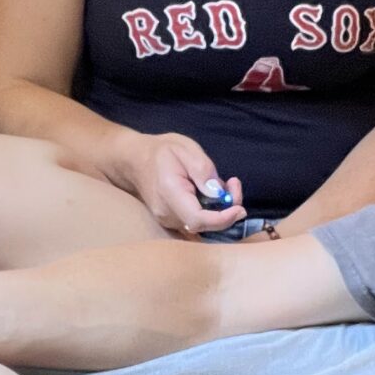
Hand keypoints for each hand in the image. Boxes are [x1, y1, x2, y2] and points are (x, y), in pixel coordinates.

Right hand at [108, 131, 245, 236]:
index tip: (239, 208)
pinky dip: (211, 212)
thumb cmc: (161, 151)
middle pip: (204, 225)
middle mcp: (167, 213)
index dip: (222, 219)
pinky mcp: (172, 221)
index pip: (197, 219)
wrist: (134, 160)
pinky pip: (197, 222)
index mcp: (170, 193)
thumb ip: (203, 170)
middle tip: (233, 184)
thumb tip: (219, 193)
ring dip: (220, 209)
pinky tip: (212, 193)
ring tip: (223, 184)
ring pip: (203, 225)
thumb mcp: (185, 149)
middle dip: (227, 210)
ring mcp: (168, 220)